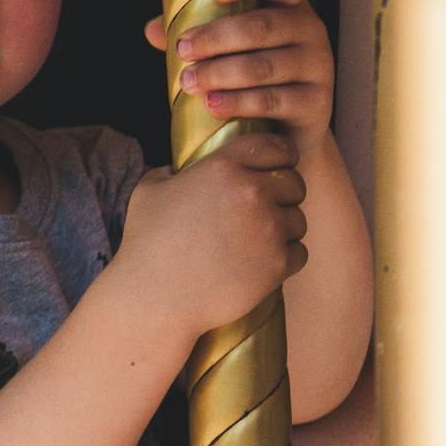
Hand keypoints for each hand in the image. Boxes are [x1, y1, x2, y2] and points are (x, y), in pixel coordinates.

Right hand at [117, 131, 308, 335]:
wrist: (154, 297)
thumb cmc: (146, 245)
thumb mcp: (148, 192)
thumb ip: (168, 173)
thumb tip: (175, 170)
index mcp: (224, 167)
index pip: (276, 147)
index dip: (282, 156)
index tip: (280, 167)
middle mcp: (251, 192)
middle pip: (294, 183)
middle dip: (285, 195)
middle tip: (268, 211)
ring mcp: (267, 228)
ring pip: (298, 220)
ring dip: (285, 229)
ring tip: (260, 242)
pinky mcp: (276, 263)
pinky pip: (299, 253)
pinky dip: (286, 259)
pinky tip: (263, 263)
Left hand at [144, 0, 339, 161]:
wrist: (292, 132)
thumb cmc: (255, 79)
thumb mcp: (231, 50)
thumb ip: (198, 35)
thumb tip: (151, 30)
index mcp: (290, 5)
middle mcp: (310, 29)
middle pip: (261, 27)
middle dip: (215, 37)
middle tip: (183, 49)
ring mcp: (318, 66)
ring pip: (263, 66)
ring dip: (220, 73)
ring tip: (188, 81)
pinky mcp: (316, 102)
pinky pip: (272, 100)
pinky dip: (237, 102)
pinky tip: (211, 104)